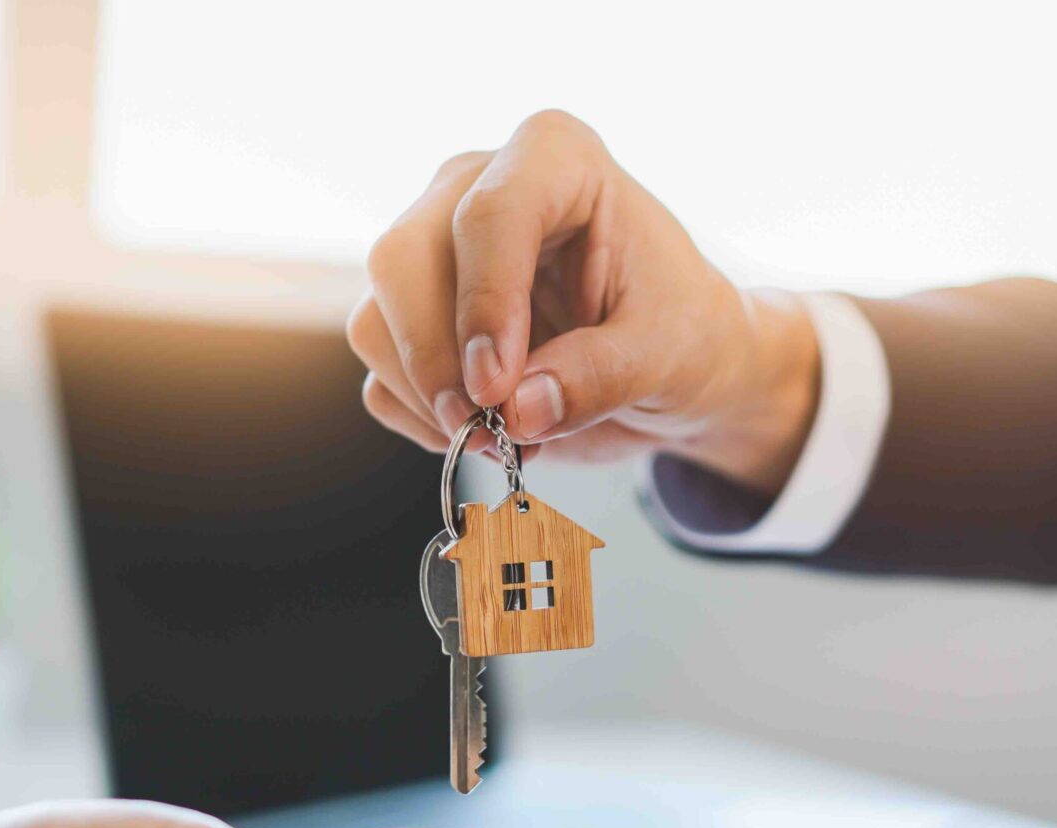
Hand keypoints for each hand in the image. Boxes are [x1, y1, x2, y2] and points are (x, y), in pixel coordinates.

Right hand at [348, 109, 820, 492]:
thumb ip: (601, 376)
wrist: (668, 365)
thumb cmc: (681, 330)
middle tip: (488, 429)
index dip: (484, 303)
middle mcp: (473, 187)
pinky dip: (423, 420)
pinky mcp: (411, 316)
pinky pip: (379, 373)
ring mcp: (431, 250)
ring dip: (428, 400)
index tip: (498, 390)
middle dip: (436, 358)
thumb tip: (518, 410)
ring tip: (505, 438)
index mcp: (554, 159)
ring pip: (376, 320)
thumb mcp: (668, 353)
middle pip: (401, 259)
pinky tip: (486, 431)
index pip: (487, 214)